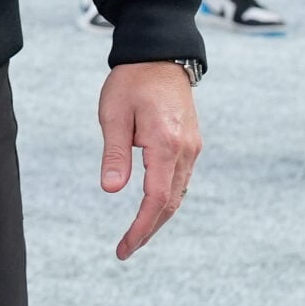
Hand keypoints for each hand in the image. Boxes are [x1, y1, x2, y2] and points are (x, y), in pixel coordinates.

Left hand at [99, 62, 201, 261]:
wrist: (160, 55)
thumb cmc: (131, 81)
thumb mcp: (113, 115)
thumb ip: (114, 153)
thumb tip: (111, 190)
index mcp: (166, 143)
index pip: (156, 199)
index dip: (141, 227)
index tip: (124, 248)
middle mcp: (186, 150)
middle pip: (170, 203)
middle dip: (148, 229)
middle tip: (125, 250)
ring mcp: (193, 148)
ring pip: (178, 194)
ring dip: (158, 217)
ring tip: (134, 235)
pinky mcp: (192, 144)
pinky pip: (180, 180)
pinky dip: (166, 199)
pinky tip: (150, 208)